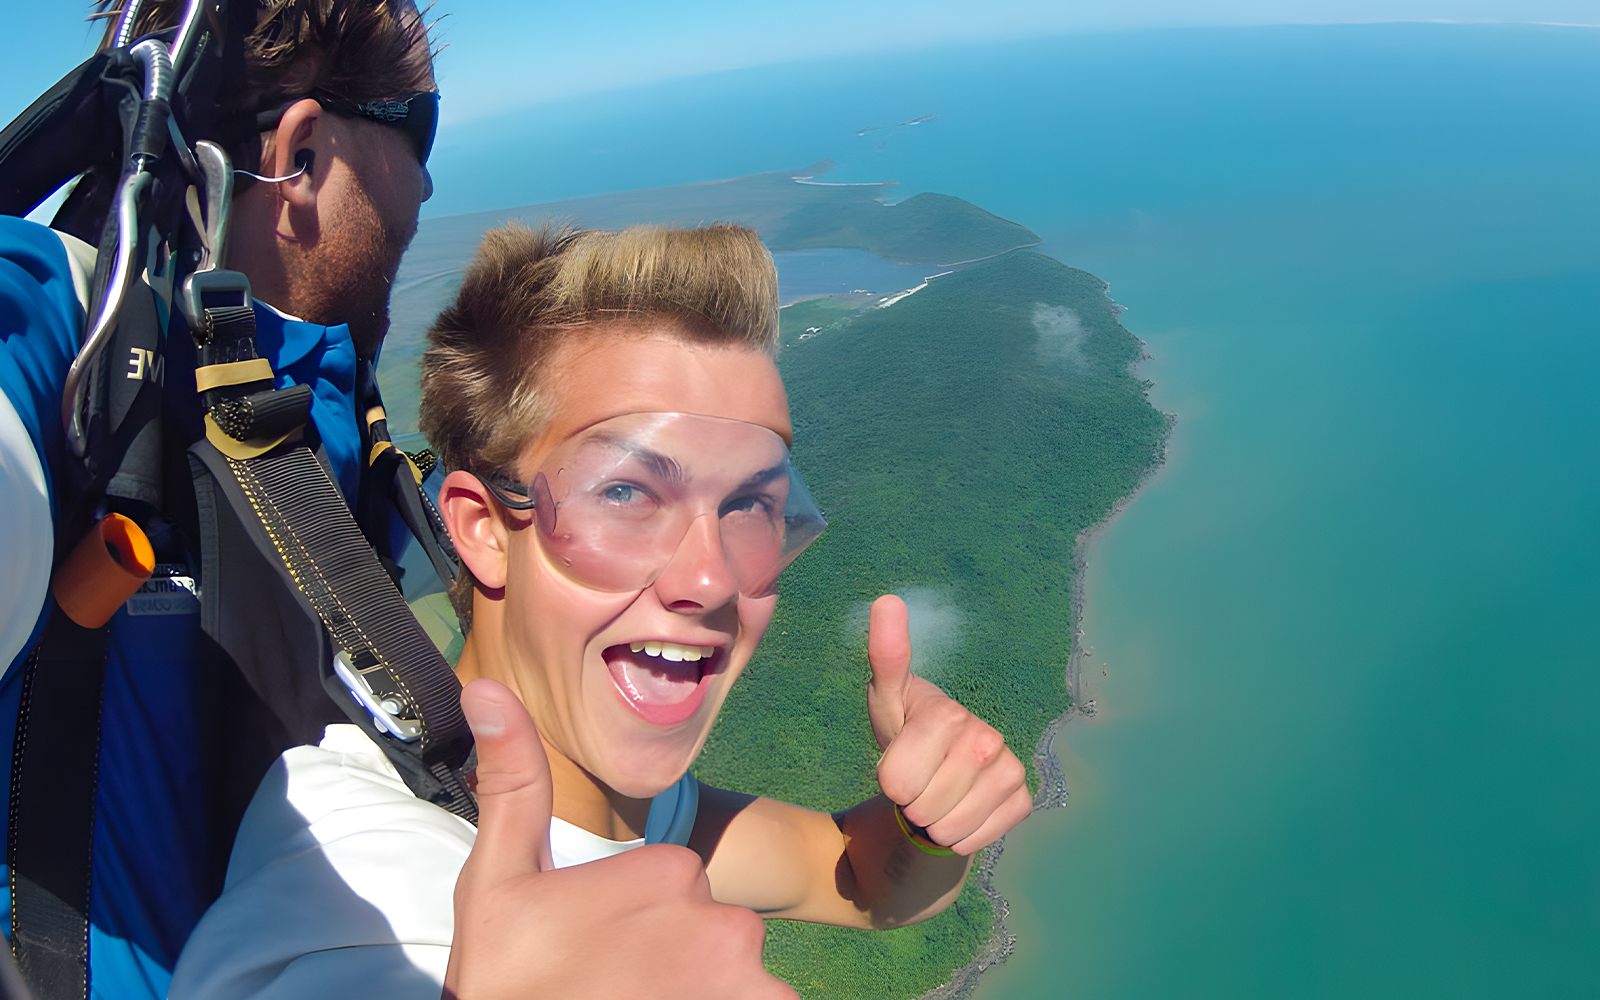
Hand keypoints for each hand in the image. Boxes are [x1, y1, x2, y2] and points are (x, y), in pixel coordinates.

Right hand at [444, 679, 796, 999]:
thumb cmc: (506, 983)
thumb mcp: (498, 883)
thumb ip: (514, 785)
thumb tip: (484, 684)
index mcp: (668, 870)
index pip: (675, 885)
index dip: (635, 922)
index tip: (596, 950)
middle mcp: (723, 920)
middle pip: (711, 931)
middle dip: (673, 960)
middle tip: (613, 986)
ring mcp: (745, 983)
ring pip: (738, 978)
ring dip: (702, 994)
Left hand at [866, 595, 1032, 854]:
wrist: (941, 763)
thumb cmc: (906, 727)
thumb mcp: (886, 697)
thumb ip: (886, 655)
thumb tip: (886, 599)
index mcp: (948, 715)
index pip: (896, 782)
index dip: (888, 781)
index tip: (897, 761)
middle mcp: (988, 739)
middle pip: (921, 809)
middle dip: (910, 804)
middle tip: (918, 780)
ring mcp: (1010, 770)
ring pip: (948, 830)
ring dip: (932, 823)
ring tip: (936, 794)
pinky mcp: (1022, 800)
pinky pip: (976, 839)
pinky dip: (961, 835)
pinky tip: (961, 807)